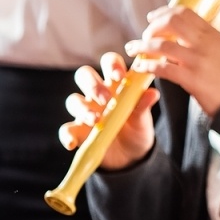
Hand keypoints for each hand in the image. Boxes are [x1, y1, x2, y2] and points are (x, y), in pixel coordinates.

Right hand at [60, 52, 158, 170]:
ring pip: (73, 100)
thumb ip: (143, 106)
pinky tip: (72, 143)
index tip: (119, 76)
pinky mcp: (78, 131)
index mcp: (115, 84)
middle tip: (106, 98)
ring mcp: (85, 111)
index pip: (109, 63)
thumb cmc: (137, 129)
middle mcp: (97, 94)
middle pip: (85, 75)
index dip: (112, 65)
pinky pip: (66, 129)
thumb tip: (153, 93)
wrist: (132, 156)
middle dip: (93, 84)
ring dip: (83, 108)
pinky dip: (66, 135)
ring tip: (96, 120)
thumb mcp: (143, 119)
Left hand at [126, 6, 219, 116]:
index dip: (163, 12)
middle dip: (152, 27)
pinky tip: (141, 68)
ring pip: (161, 45)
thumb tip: (180, 32)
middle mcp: (204, 43)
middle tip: (144, 36)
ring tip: (132, 50)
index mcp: (211, 34)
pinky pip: (162, 68)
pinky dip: (147, 66)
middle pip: (171, 22)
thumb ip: (202, 39)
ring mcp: (197, 60)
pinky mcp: (192, 79)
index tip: (152, 18)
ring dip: (141, 46)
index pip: (183, 12)